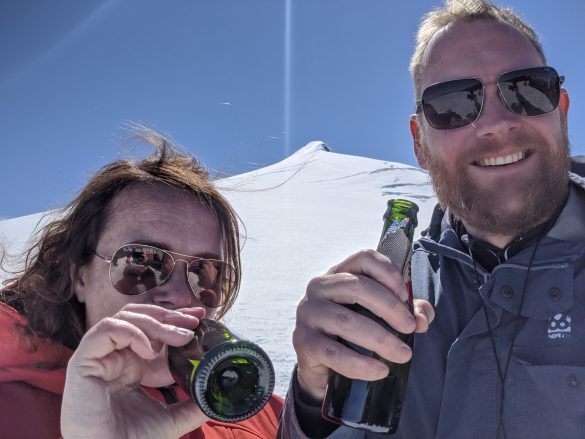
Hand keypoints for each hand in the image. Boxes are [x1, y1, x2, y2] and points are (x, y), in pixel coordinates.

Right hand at [61, 304, 207, 438]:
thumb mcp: (171, 418)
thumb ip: (192, 406)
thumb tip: (215, 399)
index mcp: (129, 365)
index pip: (150, 328)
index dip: (173, 318)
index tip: (198, 316)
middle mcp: (112, 357)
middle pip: (138, 317)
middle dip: (168, 316)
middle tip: (192, 322)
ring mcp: (97, 357)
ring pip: (123, 318)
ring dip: (155, 322)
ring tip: (177, 337)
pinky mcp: (83, 361)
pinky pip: (106, 330)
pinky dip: (131, 332)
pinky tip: (149, 350)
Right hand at [292, 249, 434, 400]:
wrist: (319, 364)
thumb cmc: (350, 332)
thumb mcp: (377, 317)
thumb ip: (403, 313)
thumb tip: (423, 318)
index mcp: (340, 273)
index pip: (363, 258)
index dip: (388, 272)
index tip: (406, 296)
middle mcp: (320, 287)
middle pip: (356, 286)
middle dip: (389, 307)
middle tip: (410, 328)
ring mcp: (308, 312)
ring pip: (345, 320)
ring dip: (379, 338)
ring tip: (403, 354)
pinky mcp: (303, 340)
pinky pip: (333, 351)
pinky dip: (359, 363)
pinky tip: (379, 371)